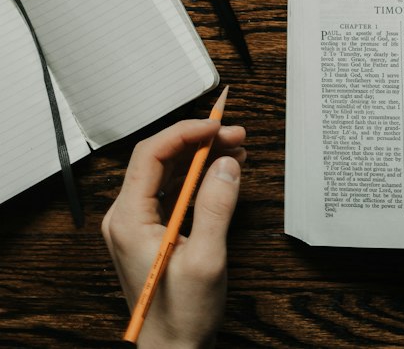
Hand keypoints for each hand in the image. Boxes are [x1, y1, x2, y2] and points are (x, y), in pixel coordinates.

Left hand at [102, 116, 245, 348]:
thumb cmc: (181, 317)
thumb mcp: (206, 260)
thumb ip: (216, 206)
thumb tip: (227, 163)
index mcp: (128, 220)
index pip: (151, 154)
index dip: (185, 132)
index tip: (217, 126)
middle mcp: (126, 217)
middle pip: (160, 158)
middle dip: (199, 140)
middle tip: (236, 135)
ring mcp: (136, 224)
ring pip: (168, 171)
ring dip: (202, 156)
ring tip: (237, 149)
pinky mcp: (150, 232)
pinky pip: (172, 190)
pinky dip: (198, 176)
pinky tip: (223, 171)